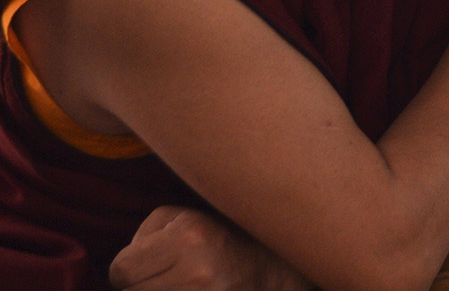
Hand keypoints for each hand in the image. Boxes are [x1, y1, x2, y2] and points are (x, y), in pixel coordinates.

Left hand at [109, 206, 309, 290]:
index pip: (120, 270)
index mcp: (190, 235)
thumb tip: (122, 268)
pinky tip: (191, 290)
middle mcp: (199, 269)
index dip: (129, 270)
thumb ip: (145, 234)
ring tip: (182, 285)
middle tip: (169, 278)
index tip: (150, 267)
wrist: (276, 268)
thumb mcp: (186, 218)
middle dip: (143, 288)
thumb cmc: (222, 239)